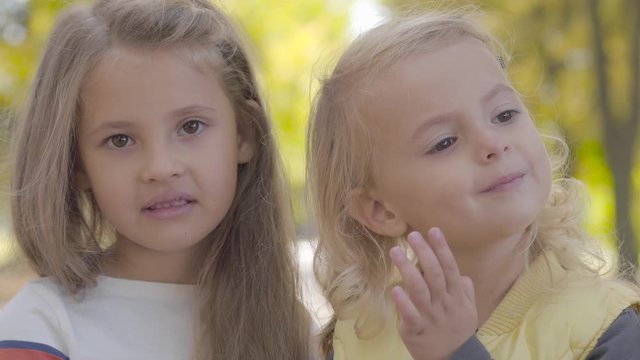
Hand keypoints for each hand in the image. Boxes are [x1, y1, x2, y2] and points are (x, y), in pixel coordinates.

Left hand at [389, 228, 476, 359]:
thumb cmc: (457, 331)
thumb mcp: (468, 309)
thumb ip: (464, 289)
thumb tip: (460, 273)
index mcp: (456, 295)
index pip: (449, 267)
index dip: (442, 248)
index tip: (433, 230)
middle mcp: (444, 303)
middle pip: (435, 274)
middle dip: (424, 253)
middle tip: (412, 235)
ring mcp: (430, 316)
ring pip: (420, 290)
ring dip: (407, 270)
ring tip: (395, 252)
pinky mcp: (416, 329)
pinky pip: (410, 314)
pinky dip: (403, 302)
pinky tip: (395, 289)